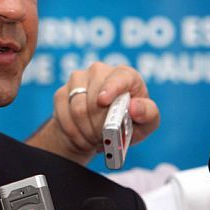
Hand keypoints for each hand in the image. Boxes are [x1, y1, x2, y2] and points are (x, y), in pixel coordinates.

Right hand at [27, 62, 158, 164]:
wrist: (101, 132)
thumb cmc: (129, 122)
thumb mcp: (146, 123)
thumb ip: (147, 113)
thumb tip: (135, 108)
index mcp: (126, 75)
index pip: (119, 77)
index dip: (110, 88)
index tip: (103, 101)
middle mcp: (100, 71)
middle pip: (94, 98)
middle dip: (99, 124)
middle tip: (104, 137)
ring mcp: (78, 79)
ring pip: (77, 108)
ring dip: (86, 130)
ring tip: (94, 138)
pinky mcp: (62, 92)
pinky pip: (64, 115)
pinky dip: (73, 132)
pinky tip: (82, 136)